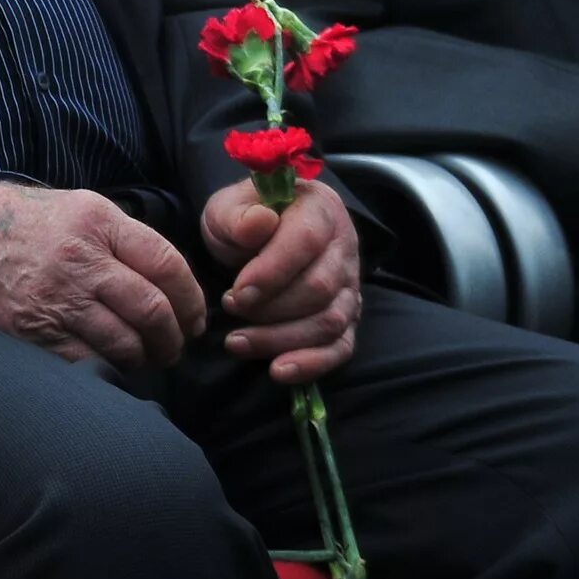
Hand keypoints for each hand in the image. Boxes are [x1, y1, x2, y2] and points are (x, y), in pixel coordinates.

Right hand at [0, 181, 207, 369]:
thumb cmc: (29, 222)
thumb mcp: (82, 208)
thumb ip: (128, 239)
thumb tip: (176, 286)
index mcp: (97, 222)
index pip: (167, 266)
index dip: (192, 300)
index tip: (195, 317)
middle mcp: (78, 259)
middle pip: (152, 310)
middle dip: (174, 337)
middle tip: (176, 345)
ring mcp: (54, 298)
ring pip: (125, 343)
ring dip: (146, 358)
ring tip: (146, 357)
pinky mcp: (32, 330)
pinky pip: (88, 361)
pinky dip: (109, 368)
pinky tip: (112, 363)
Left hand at [201, 180, 361, 383]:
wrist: (255, 233)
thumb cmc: (244, 219)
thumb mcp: (229, 207)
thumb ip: (239, 215)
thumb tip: (258, 224)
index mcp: (320, 210)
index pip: (306, 241)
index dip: (271, 271)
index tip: (236, 293)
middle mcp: (345, 248)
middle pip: (319, 288)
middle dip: (270, 308)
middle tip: (230, 308)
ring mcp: (350, 285)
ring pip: (329, 321)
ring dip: (281, 338)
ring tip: (237, 342)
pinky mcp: (347, 317)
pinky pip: (341, 346)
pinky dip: (312, 363)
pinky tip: (279, 371)